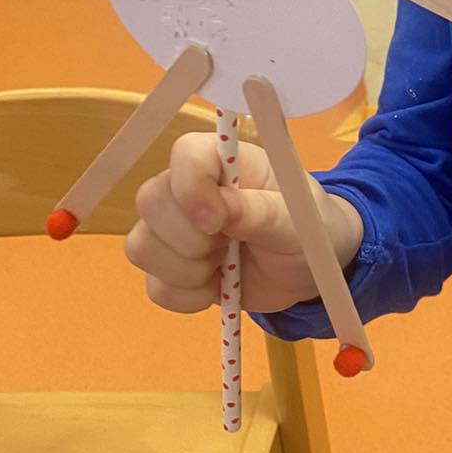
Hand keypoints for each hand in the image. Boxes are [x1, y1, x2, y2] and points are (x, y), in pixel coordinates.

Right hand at [125, 131, 363, 317]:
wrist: (307, 273)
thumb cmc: (309, 230)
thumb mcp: (299, 222)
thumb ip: (264, 212)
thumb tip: (224, 209)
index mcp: (225, 159)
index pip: (184, 154)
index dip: (191, 188)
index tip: (218, 223)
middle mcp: (189, 188)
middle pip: (150, 200)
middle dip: (190, 238)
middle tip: (230, 246)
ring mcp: (173, 229)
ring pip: (141, 246)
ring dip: (188, 271)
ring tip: (226, 267)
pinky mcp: (170, 269)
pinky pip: (155, 287)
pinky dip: (187, 298)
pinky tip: (216, 288)